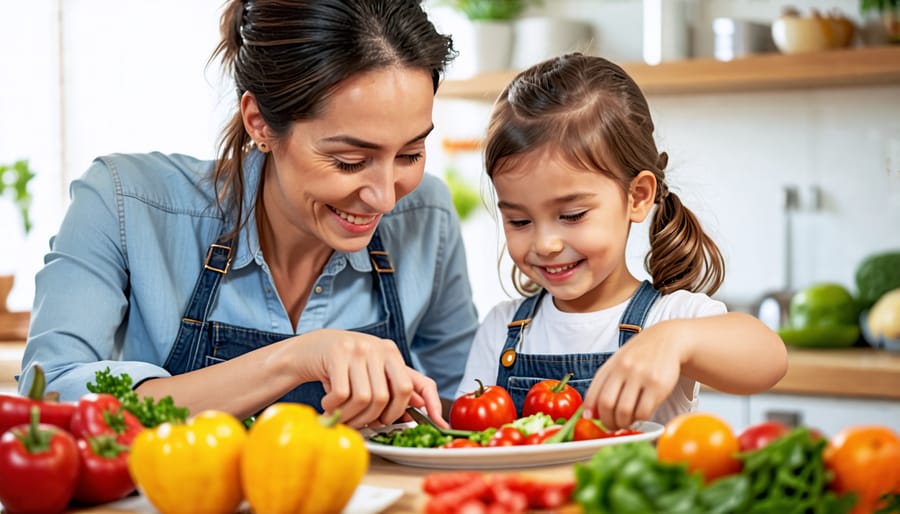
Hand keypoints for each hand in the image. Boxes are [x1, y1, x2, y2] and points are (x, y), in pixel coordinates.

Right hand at [296, 329, 442, 427]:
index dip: (431, 404)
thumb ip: (393, 387)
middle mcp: (378, 348)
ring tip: (341, 416)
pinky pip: (343, 395)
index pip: (419, 381)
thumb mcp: (370, 373)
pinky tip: (328, 405)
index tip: (438, 424)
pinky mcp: (336, 354)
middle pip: (391, 395)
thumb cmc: (341, 367)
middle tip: (365, 423)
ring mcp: (358, 349)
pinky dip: (335, 408)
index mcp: (391, 353)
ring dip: (352, 417)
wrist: (306, 350)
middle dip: (379, 418)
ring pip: (366, 398)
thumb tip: (421, 406)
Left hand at [582, 320, 687, 429]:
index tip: (592, 420)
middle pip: (606, 404)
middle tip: (612, 426)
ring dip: (623, 423)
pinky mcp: (658, 385)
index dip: (590, 411)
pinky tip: (640, 415)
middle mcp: (623, 369)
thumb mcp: (618, 362)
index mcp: (611, 365)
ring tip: (627, 422)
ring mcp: (641, 376)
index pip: (593, 393)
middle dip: (607, 422)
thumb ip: (604, 383)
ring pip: (624, 411)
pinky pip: (644, 411)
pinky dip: (640, 419)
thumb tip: (589, 413)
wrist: (667, 340)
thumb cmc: (639, 355)